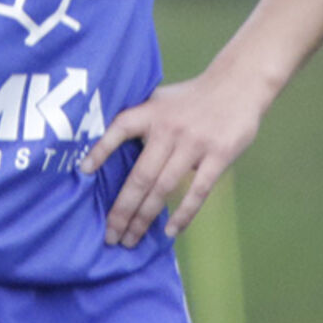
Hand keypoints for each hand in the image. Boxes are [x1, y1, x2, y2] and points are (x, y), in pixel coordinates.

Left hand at [79, 72, 264, 248]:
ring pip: (163, 188)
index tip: (83, 172)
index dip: (100, 149)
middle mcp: (169, 129)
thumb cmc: (193, 97)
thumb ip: (140, 121)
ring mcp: (194, 143)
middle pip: (140, 176)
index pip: (120, 128)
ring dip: (145, 218)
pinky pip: (198, 191)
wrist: (238, 83)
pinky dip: (183, 214)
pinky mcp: (219, 155)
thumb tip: (109, 153)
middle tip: (110, 236)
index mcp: (152, 112)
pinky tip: (169, 232)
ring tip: (130, 239)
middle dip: (122, 210)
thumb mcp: (161, 100)